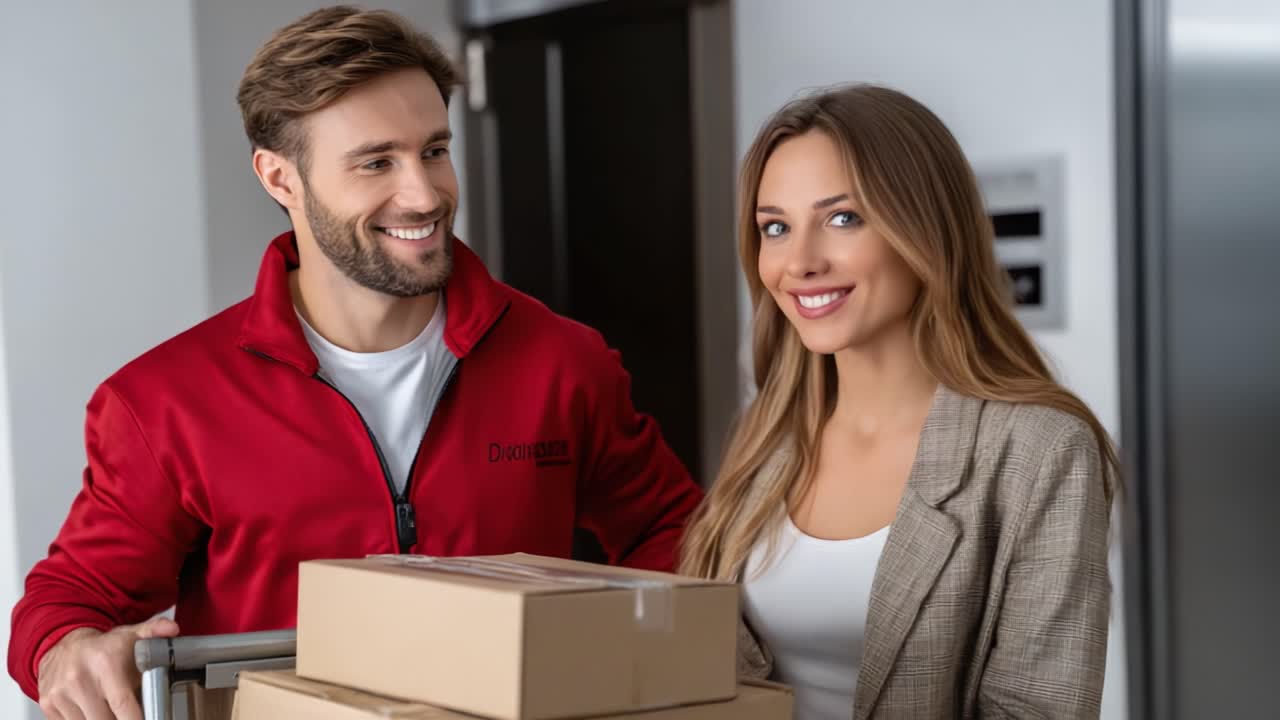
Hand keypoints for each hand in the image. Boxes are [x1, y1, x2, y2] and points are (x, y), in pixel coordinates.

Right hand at [36, 617, 179, 719]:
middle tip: (128, 712)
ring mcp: (60, 693)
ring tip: (109, 707)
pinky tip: (92, 708)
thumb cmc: (103, 647)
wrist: (62, 644)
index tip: (146, 719)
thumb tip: (172, 629)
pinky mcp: (48, 704)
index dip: (135, 718)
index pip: (123, 703)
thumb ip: (155, 632)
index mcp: (105, 663)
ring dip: (102, 719)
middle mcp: (79, 678)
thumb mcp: (131, 636)